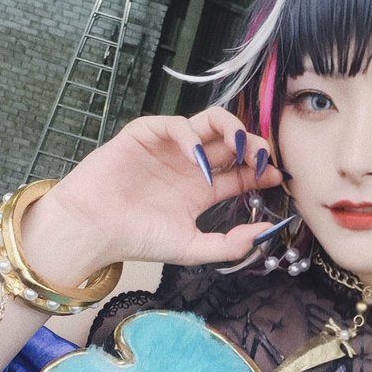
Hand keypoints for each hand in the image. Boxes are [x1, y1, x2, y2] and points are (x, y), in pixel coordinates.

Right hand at [23, 107, 283, 276]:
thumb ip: (230, 244)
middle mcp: (190, 165)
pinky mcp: (147, 134)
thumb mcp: (191, 248)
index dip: (261, 170)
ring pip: (209, 123)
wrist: (94, 229)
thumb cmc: (138, 240)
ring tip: (241, 147)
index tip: (277, 176)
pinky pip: (177, 125)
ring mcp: (170, 148)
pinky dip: (191, 138)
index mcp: (202, 190)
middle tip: (262, 157)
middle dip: (252, 145)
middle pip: (231, 142)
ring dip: (230, 129)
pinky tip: (198, 161)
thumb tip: (266, 234)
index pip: (241, 172)